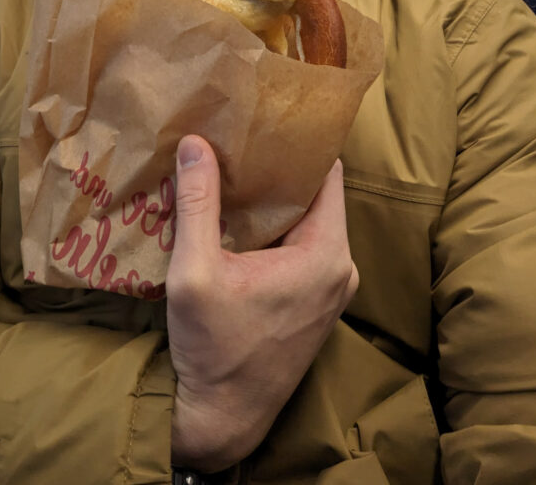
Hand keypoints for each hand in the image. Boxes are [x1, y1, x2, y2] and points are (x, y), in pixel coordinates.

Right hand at [166, 134, 357, 471]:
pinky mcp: (315, 305)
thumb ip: (198, 203)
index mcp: (325, 254)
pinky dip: (275, 229)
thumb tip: (197, 143)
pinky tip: (238, 216)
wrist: (220, 418)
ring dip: (274, 201)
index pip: (328, 175)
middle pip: (316, 197)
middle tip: (241, 137)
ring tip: (235, 168)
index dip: (301, 143)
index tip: (269, 117)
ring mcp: (331, 290)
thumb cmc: (212, 348)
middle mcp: (341, 269)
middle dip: (280, 169)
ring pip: (307, 223)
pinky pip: (302, 248)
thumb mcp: (195, 270)